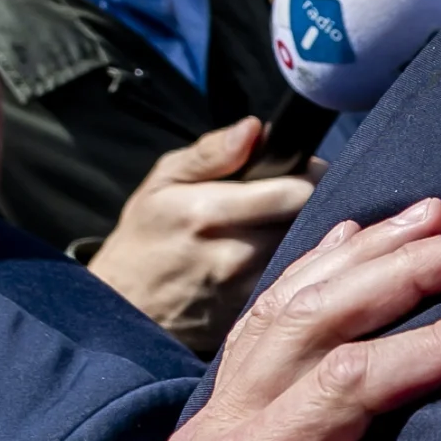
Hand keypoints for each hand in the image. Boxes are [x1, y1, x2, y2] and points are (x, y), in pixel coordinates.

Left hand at [2, 199, 440, 440]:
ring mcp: (206, 426)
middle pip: (312, 320)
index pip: (350, 383)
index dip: (438, 346)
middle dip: (403, 269)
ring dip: (361, 257)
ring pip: (283, 310)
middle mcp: (212, 435)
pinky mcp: (215, 431)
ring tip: (435, 215)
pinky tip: (358, 249)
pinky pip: (264, 329)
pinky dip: (315, 278)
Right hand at [87, 116, 316, 356]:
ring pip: (309, 252)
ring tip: (289, 225)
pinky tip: (282, 258)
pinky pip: (295, 281)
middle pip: (310, 221)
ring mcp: (247, 288)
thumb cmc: (146, 236)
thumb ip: (211, 153)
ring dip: (309, 235)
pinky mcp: (254, 313)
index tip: (306, 171)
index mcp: (208, 212)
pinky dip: (298, 265)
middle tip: (302, 196)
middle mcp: (233, 253)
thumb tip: (254, 128)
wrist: (125, 308)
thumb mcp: (163, 183)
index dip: (312, 175)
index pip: (297, 190)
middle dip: (315, 203)